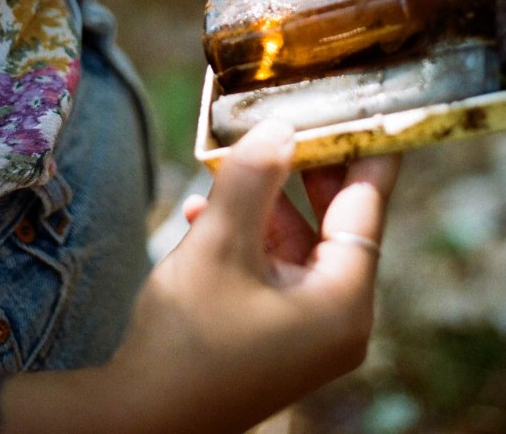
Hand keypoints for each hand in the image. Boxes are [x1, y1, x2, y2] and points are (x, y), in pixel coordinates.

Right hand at [109, 121, 400, 433]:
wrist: (136, 422)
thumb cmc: (184, 339)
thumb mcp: (219, 243)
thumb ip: (255, 178)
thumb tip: (282, 127)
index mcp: (343, 302)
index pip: (367, 204)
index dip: (364, 148)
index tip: (369, 103)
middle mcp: (337, 319)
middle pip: (336, 222)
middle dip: (306, 169)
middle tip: (294, 115)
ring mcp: (307, 332)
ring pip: (299, 243)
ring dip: (266, 202)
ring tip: (233, 160)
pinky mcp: (276, 337)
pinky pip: (275, 270)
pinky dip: (248, 238)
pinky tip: (201, 212)